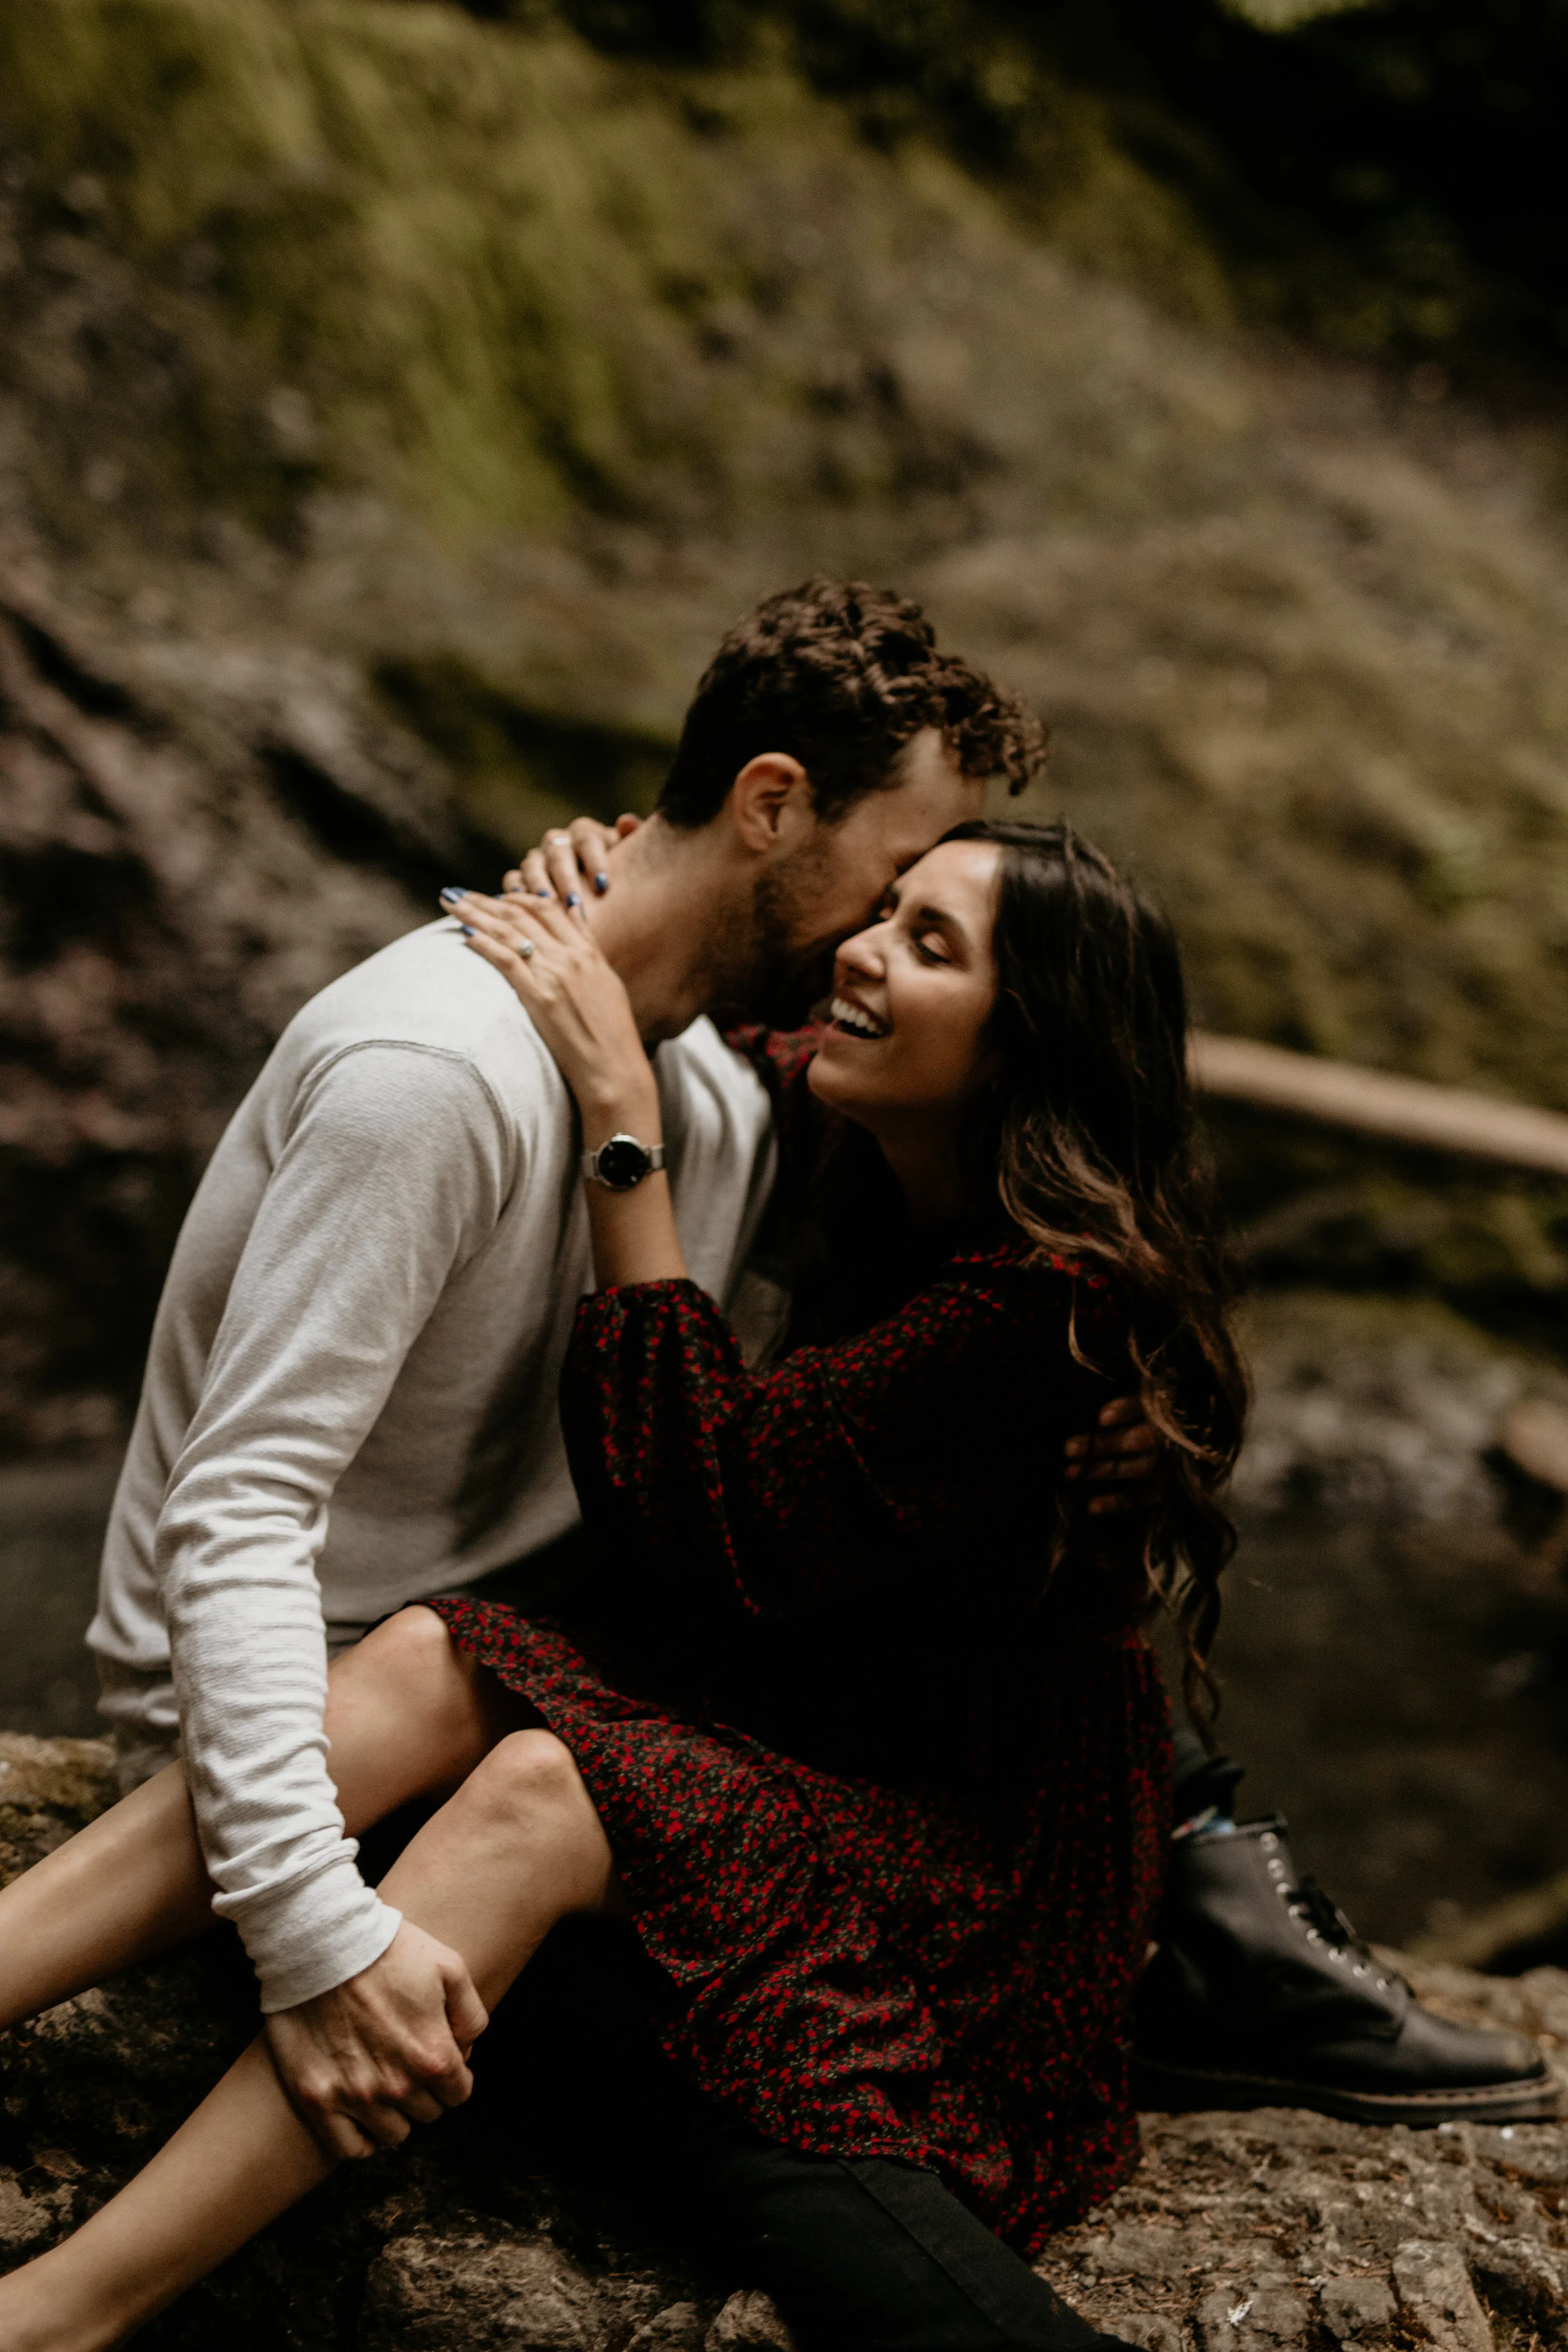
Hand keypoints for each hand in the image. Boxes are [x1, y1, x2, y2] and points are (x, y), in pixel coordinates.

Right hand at [264, 1920, 487, 2161]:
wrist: (320, 1940)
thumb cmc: (387, 1949)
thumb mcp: (449, 1967)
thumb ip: (470, 2016)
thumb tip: (466, 2053)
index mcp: (433, 2055)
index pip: (459, 2094)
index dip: (452, 2076)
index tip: (436, 2059)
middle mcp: (396, 2085)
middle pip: (426, 2114)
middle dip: (423, 2091)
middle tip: (405, 2062)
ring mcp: (354, 2096)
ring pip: (392, 2134)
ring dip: (393, 2113)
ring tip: (382, 2082)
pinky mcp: (316, 2099)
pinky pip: (349, 2149)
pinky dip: (360, 2139)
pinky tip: (360, 2114)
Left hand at [447, 887, 655, 1137]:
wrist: (615, 1069)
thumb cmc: (613, 1035)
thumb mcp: (608, 982)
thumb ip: (590, 947)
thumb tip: (576, 917)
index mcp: (588, 951)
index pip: (547, 907)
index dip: (517, 897)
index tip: (494, 896)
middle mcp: (571, 956)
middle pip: (522, 913)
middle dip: (486, 900)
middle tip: (459, 893)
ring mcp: (555, 974)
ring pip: (509, 930)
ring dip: (475, 913)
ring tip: (450, 902)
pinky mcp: (539, 997)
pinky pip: (506, 960)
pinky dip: (483, 942)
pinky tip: (464, 933)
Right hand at [503, 813, 641, 904]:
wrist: (602, 896)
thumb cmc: (621, 876)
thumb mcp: (634, 859)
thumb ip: (634, 840)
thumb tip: (625, 821)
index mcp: (586, 834)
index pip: (586, 838)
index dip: (594, 860)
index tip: (604, 885)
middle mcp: (559, 842)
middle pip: (557, 852)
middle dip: (566, 878)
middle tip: (574, 902)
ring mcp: (538, 859)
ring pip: (533, 864)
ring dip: (539, 884)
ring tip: (549, 905)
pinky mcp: (522, 877)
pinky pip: (513, 878)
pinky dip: (515, 889)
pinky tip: (521, 905)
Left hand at [1064, 1394, 1160, 1514]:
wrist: (1179, 1453)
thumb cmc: (1151, 1423)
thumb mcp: (1144, 1409)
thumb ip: (1128, 1408)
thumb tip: (1101, 1416)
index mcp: (1161, 1415)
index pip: (1143, 1409)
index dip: (1124, 1411)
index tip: (1101, 1418)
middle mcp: (1165, 1441)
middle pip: (1135, 1441)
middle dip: (1103, 1445)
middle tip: (1069, 1448)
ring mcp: (1165, 1468)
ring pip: (1133, 1469)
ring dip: (1101, 1470)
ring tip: (1069, 1472)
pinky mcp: (1161, 1490)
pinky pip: (1139, 1497)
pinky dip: (1116, 1502)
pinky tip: (1092, 1506)